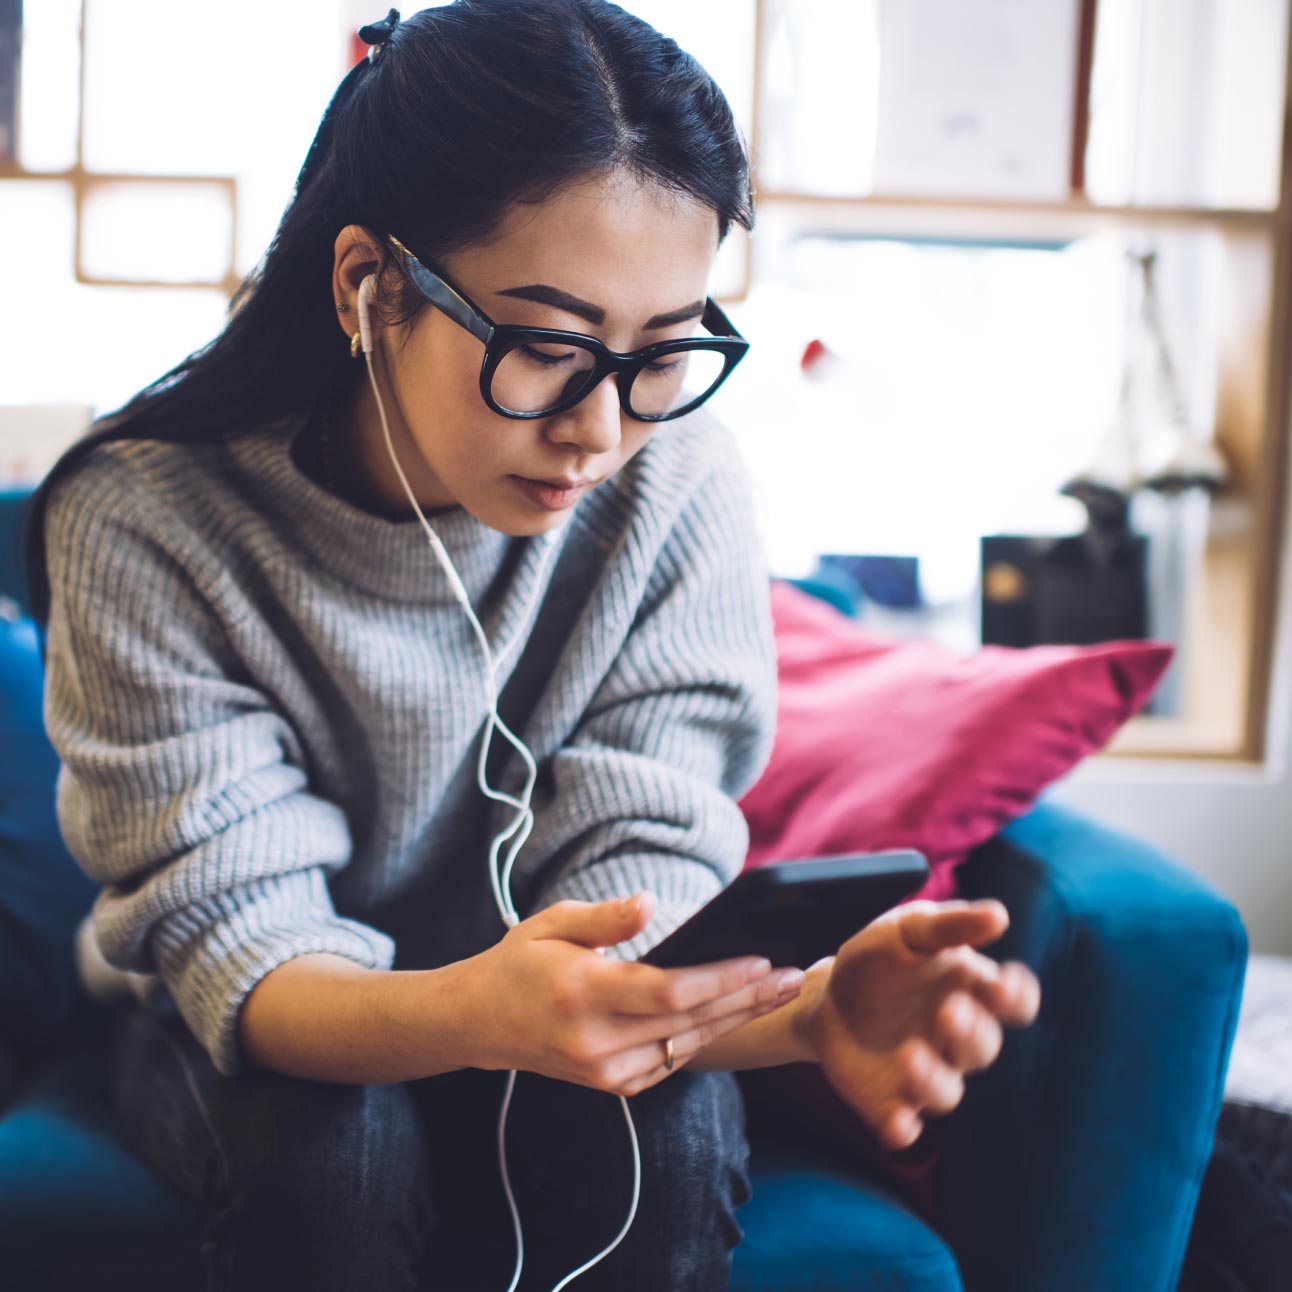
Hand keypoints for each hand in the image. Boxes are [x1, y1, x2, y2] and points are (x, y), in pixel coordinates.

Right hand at [470, 891, 805, 1095]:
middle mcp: (596, 1042)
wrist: (481, 1022)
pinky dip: (706, 1035)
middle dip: (747, 997)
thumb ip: (606, 917)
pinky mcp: (613, 1086)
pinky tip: (736, 1012)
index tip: (760, 959)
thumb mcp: (552, 923)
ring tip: (779, 992)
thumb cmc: (521, 962)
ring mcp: (605, 1071)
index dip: (719, 978)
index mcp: (582, 994)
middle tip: (794, 975)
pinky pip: (671, 1059)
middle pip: (690, 1021)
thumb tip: (651, 901)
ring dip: (738, 1017)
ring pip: (687, 1044)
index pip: (667, 991)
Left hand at [795, 899, 1040, 1150]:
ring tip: (910, 1056)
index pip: (1013, 1003)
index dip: (1016, 998)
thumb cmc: (880, 958)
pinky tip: (897, 1125)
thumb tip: (998, 915)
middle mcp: (958, 1040)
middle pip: (982, 1047)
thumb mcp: (907, 930)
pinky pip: (905, 1124)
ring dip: (934, 1079)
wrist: (826, 992)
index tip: (1004, 985)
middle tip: (949, 1012)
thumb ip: (949, 926)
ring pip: (947, 1092)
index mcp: (972, 992)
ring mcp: (928, 1073)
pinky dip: (903, 1129)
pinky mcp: (892, 1102)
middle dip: (970, 1033)